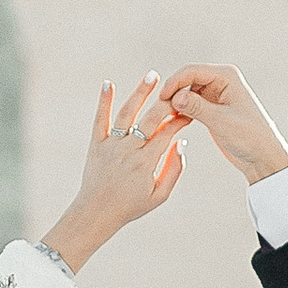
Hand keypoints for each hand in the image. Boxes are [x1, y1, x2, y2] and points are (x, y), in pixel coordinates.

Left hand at [41, 77, 188, 271]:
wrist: (96, 213)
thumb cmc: (131, 206)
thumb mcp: (159, 195)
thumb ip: (174, 170)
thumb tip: (181, 143)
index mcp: (146, 162)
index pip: (168, 133)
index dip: (181, 118)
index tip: (191, 108)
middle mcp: (129, 150)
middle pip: (151, 119)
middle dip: (167, 101)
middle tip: (179, 85)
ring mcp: (111, 144)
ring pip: (127, 113)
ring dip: (140, 93)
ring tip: (153, 75)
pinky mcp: (96, 143)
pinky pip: (100, 119)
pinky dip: (104, 101)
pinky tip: (108, 83)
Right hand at [157, 64, 287, 183]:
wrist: (262, 155)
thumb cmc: (249, 136)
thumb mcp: (221, 122)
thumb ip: (197, 107)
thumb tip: (175, 97)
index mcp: (227, 76)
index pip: (192, 71)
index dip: (174, 82)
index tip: (161, 99)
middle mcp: (220, 80)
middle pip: (186, 78)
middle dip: (173, 92)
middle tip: (160, 110)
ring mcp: (215, 92)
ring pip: (185, 90)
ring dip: (175, 101)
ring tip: (165, 117)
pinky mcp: (210, 106)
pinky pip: (189, 102)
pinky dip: (181, 109)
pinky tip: (174, 121)